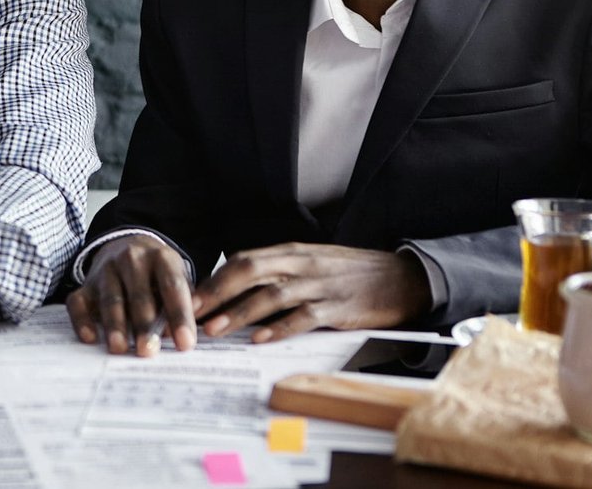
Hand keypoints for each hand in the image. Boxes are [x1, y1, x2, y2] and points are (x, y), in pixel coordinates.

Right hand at [65, 234, 196, 355]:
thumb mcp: (178, 277)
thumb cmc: (159, 274)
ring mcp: (105, 270)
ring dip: (115, 325)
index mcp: (161, 257)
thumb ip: (187, 303)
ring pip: (110, 299)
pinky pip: (78, 303)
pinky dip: (82, 320)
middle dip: (144, 325)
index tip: (185, 344)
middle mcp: (131, 259)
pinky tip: (90, 338)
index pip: (172, 286)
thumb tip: (185, 336)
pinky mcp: (85, 285)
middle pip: (139, 295)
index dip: (180, 315)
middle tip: (148, 352)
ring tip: (119, 348)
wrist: (127, 247)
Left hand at [193, 243, 430, 341]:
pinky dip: (280, 328)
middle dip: (217, 293)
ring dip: (240, 313)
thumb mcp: (311, 264)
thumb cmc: (350, 273)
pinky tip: (261, 339)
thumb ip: (278, 274)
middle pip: (250, 272)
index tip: (189, 297)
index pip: (243, 261)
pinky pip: (304, 316)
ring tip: (215, 329)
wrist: (402, 277)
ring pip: (271, 295)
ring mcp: (320, 285)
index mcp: (291, 252)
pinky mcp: (339, 307)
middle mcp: (302, 264)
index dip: (214, 279)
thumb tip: (237, 292)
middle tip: (192, 313)